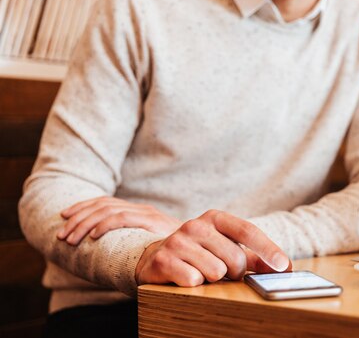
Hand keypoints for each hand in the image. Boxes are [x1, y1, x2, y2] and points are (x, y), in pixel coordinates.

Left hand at [57, 196, 181, 245]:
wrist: (199, 248)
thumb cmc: (172, 252)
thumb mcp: (148, 243)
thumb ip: (132, 239)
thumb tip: (104, 246)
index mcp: (138, 210)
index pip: (105, 202)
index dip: (82, 207)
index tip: (64, 217)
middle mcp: (141, 208)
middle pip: (103, 205)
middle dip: (78, 218)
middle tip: (62, 234)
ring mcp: (146, 213)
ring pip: (108, 210)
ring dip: (85, 224)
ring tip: (70, 239)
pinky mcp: (151, 220)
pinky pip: (123, 218)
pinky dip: (104, 225)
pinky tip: (92, 236)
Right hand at [135, 210, 290, 286]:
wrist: (155, 256)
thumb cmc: (200, 252)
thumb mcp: (226, 247)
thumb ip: (255, 256)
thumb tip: (284, 267)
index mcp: (215, 218)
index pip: (248, 231)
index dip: (268, 250)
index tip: (283, 266)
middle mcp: (196, 225)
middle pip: (235, 258)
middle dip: (234, 272)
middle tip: (223, 272)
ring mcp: (178, 241)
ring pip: (216, 272)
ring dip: (213, 279)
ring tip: (202, 271)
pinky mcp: (163, 260)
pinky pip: (194, 280)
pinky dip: (195, 284)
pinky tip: (186, 275)